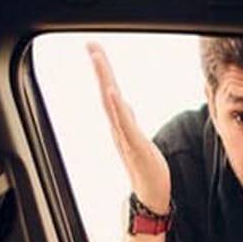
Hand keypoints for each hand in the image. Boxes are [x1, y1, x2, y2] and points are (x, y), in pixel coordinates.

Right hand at [87, 42, 170, 213]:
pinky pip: (124, 124)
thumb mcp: (139, 137)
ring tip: (98, 60)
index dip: (103, 70)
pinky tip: (112, 91)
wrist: (151, 196)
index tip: (95, 48)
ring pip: (112, 104)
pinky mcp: (135, 147)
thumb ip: (129, 120)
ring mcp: (125, 137)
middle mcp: (118, 128)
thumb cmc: (146, 169)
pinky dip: (116, 107)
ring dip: (105, 80)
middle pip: (106, 91)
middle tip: (91, 45)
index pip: (109, 90)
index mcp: (120, 124)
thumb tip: (124, 104)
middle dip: (100, 67)